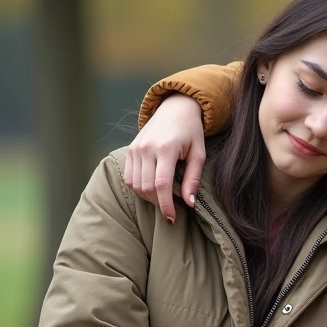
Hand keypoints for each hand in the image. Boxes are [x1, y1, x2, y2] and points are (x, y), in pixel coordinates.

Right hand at [123, 93, 205, 223]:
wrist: (175, 108)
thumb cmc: (191, 131)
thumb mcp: (198, 153)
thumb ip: (193, 179)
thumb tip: (190, 204)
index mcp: (166, 148)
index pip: (161, 185)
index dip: (165, 205)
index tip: (171, 218)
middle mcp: (146, 148)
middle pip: (147, 188)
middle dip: (158, 203)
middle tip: (171, 208)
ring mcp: (135, 148)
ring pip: (135, 185)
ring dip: (148, 197)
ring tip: (162, 198)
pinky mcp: (129, 150)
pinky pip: (128, 177)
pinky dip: (138, 188)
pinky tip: (151, 188)